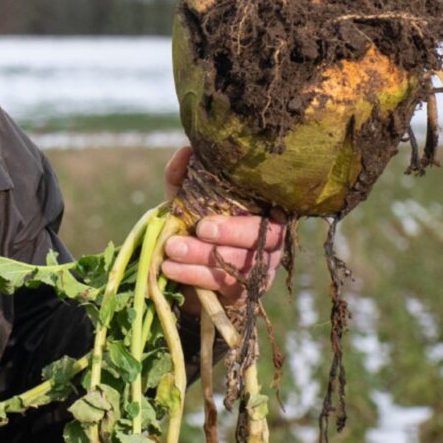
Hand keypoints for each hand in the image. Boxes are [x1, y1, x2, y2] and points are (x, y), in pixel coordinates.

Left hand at [160, 146, 286, 309]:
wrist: (186, 271)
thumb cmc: (193, 227)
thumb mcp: (186, 201)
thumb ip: (184, 177)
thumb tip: (186, 151)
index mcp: (263, 209)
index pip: (272, 206)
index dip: (252, 208)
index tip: (215, 214)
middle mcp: (271, 238)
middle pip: (262, 236)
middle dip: (230, 232)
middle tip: (199, 228)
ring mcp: (262, 267)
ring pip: (240, 263)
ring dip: (203, 256)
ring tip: (171, 249)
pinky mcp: (247, 291)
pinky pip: (227, 286)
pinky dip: (195, 276)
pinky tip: (170, 268)